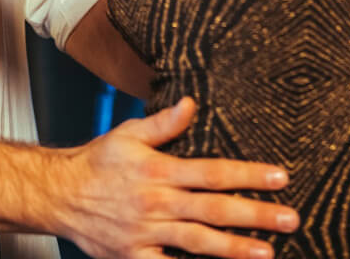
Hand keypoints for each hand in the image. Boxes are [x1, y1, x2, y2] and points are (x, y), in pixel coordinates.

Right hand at [58, 98, 296, 258]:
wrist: (59, 194)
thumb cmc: (97, 162)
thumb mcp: (128, 134)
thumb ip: (163, 124)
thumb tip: (192, 105)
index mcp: (158, 171)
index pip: (212, 172)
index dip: (248, 174)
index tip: (279, 177)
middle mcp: (156, 203)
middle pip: (214, 209)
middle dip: (255, 214)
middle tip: (290, 217)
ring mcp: (147, 234)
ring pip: (199, 242)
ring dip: (236, 248)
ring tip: (267, 251)